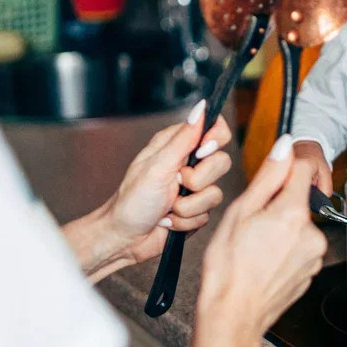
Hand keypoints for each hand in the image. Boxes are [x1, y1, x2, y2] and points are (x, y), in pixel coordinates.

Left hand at [69, 99, 232, 277]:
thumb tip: (202, 107)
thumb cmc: (132, 201)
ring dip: (188, 206)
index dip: (216, 139)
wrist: (125, 238)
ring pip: (215, 193)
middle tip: (176, 184)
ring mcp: (194, 189)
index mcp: (176, 145)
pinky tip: (168, 220)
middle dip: (198, 181)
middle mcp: (187, 164)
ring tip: (167, 207)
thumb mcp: (158, 166)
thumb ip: (184, 138)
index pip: (214, 128)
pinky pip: (208, 214)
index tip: (202, 152)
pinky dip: (186, 220)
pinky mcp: (196, 210)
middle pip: (221, 162)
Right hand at [198, 135, 328, 336]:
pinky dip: (284, 249)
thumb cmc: (228, 269)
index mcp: (294, 214)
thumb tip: (285, 147)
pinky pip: (300, 248)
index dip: (283, 170)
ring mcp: (314, 256)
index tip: (270, 179)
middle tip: (251, 223)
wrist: (233, 316)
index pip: (303, 170)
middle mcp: (312, 234)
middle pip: (299, 200)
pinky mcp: (311, 271)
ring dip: (281, 228)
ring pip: (299, 225)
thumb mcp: (240, 212)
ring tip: (255, 246)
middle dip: (278, 204)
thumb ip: (268, 176)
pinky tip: (263, 260)